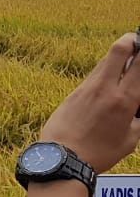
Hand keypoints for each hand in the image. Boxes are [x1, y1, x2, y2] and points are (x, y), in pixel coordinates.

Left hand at [40, 33, 139, 172]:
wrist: (63, 157)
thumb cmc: (100, 152)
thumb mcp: (131, 138)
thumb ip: (139, 117)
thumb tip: (138, 105)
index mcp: (125, 100)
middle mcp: (105, 88)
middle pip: (119, 50)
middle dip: (131, 39)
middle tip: (138, 40)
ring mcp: (87, 88)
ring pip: (104, 60)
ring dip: (117, 55)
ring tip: (127, 57)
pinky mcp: (74, 92)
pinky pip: (93, 75)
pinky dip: (104, 71)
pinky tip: (109, 78)